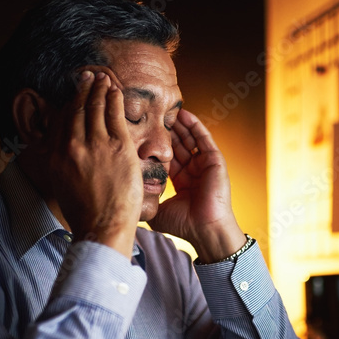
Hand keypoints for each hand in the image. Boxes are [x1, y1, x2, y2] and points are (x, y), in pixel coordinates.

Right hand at [48, 71, 141, 257]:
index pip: (63, 120)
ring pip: (96, 107)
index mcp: (57, 156)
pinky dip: (114, 99)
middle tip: (88, 76)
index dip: (70, 102)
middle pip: (77, 109)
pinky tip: (116, 90)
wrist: (102, 227)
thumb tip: (66, 152)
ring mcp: (96, 145)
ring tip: (102, 77)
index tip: (75, 93)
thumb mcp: (62, 185)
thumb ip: (63, 163)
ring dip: (99, 88)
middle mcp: (73, 146)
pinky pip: (115, 114)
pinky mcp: (118, 147)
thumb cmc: (86, 213)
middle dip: (84, 89)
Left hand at [148, 109, 245, 262]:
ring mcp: (204, 164)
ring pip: (188, 138)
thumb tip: (124, 197)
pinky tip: (183, 113)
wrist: (204, 230)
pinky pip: (203, 138)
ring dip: (177, 123)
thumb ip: (145, 200)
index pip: (166, 157)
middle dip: (164, 129)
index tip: (139, 132)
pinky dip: (194, 125)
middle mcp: (192, 171)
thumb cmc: (183, 225)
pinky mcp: (214, 160)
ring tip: (164, 108)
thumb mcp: (157, 210)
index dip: (154, 145)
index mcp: (180, 181)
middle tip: (149, 113)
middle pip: (176, 144)